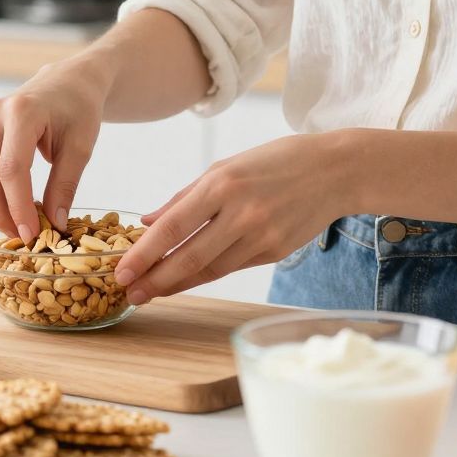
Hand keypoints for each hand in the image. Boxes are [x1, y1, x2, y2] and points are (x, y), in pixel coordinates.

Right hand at [0, 58, 113, 241]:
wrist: (65, 84)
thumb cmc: (77, 111)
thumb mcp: (81, 147)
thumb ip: (65, 185)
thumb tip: (54, 224)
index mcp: (21, 112)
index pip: (11, 170)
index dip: (18, 207)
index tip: (33, 233)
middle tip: (22, 235)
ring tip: (15, 224)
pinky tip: (5, 207)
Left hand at [114, 130, 361, 302]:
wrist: (335, 171)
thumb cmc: (275, 162)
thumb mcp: (226, 166)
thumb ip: (185, 197)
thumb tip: (148, 221)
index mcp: (223, 183)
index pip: (174, 226)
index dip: (145, 253)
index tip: (121, 270)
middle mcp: (242, 212)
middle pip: (190, 257)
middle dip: (155, 279)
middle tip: (129, 293)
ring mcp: (262, 236)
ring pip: (210, 269)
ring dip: (177, 284)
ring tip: (150, 292)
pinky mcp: (275, 252)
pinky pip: (232, 268)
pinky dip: (206, 275)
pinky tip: (185, 281)